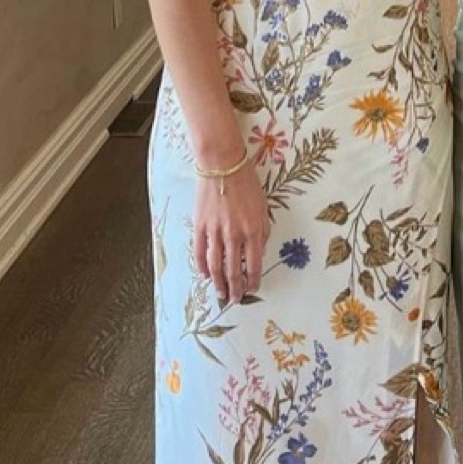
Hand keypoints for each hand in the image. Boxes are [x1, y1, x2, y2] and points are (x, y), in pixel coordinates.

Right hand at [193, 162, 271, 304]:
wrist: (222, 164)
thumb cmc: (246, 182)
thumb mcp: (263, 206)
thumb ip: (262, 230)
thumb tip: (258, 250)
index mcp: (253, 230)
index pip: (254, 264)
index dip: (253, 280)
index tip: (253, 288)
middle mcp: (234, 234)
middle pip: (234, 270)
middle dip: (236, 288)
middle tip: (236, 299)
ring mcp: (215, 231)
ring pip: (216, 265)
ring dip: (219, 283)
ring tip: (221, 293)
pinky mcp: (200, 225)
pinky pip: (200, 251)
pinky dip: (202, 266)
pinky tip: (205, 275)